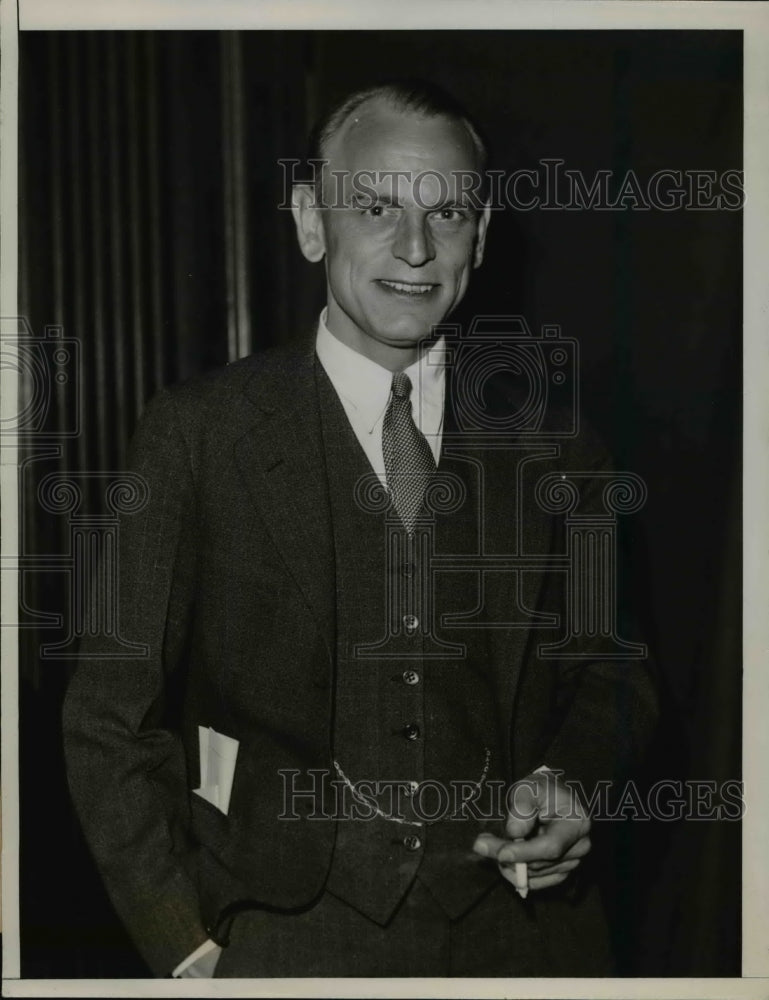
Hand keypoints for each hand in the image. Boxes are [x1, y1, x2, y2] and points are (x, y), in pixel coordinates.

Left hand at [473, 769, 590, 892]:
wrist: (552, 797)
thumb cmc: (541, 790)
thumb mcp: (529, 788)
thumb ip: (522, 807)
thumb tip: (515, 833)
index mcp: (577, 823)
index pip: (550, 846)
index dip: (524, 853)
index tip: (501, 854)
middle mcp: (580, 846)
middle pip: (540, 862)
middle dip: (508, 857)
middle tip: (480, 844)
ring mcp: (573, 861)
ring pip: (536, 874)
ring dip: (510, 865)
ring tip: (491, 845)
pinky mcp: (562, 871)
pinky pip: (538, 882)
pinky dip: (519, 875)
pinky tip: (505, 859)